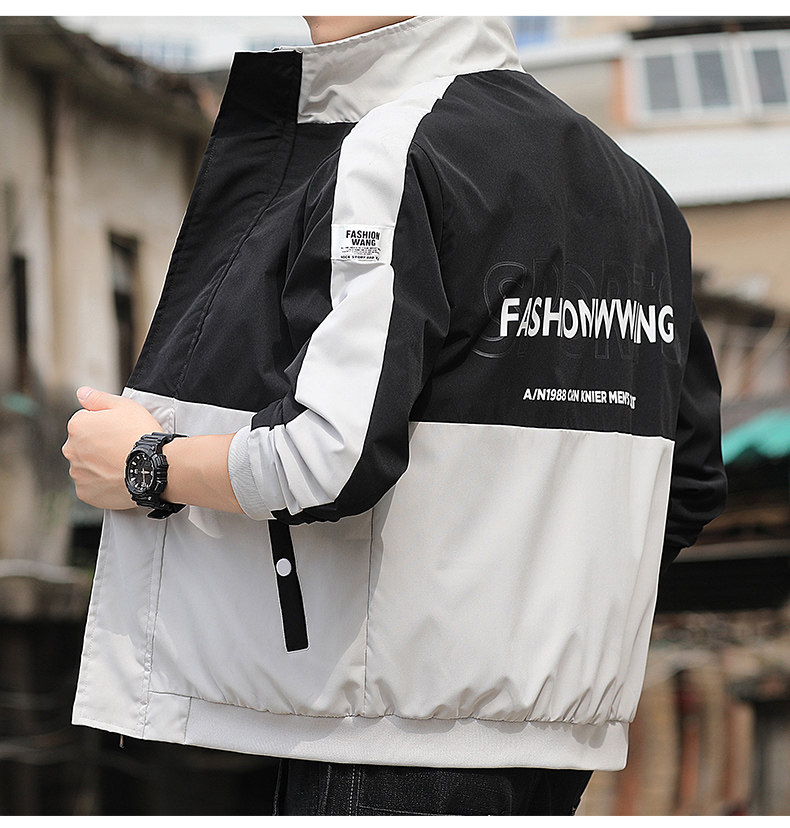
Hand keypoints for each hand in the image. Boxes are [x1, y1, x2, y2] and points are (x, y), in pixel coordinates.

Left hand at [62, 387, 162, 509]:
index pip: (86, 422)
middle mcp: (71, 450)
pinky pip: (91, 486)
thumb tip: (81, 393)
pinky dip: (102, 483)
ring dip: (100, 465)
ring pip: (87, 466)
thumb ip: (98, 398)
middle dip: (98, 445)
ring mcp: (77, 473)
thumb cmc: (140, 435)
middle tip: (122, 447)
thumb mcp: (124, 406)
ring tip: (122, 464)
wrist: (153, 467)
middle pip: (83, 445)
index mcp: (77, 426)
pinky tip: (118, 478)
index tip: (120, 431)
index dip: (105, 425)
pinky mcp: (85, 493)